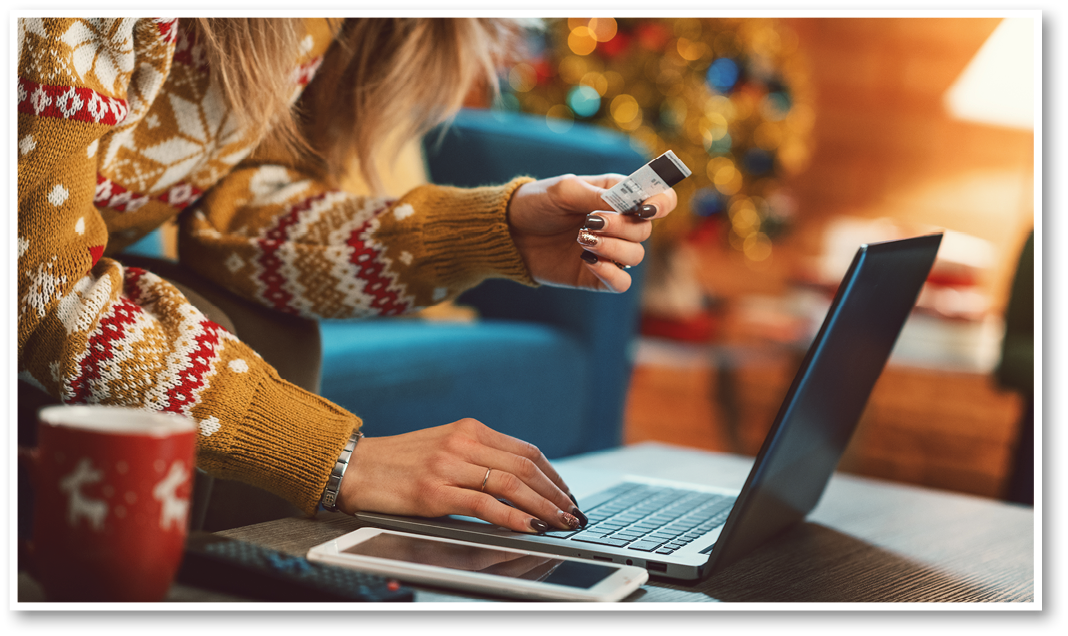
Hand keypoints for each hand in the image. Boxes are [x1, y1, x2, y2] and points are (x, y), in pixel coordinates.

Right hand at [337, 419, 585, 533]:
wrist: (354, 467)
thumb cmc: (398, 463)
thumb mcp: (443, 447)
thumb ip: (477, 457)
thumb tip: (518, 482)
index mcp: (469, 429)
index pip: (525, 451)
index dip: (552, 475)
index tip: (567, 494)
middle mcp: (463, 442)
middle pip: (525, 467)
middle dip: (555, 493)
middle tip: (572, 513)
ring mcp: (449, 466)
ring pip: (511, 485)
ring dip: (543, 507)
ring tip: (559, 523)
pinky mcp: (435, 492)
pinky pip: (485, 506)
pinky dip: (513, 517)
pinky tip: (529, 527)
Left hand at [506, 174, 677, 292]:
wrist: (509, 233)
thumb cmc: (537, 204)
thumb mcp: (564, 190)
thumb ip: (596, 195)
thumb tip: (623, 205)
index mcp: (618, 197)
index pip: (659, 200)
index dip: (661, 203)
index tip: (645, 208)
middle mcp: (620, 225)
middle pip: (646, 230)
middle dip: (621, 226)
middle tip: (590, 222)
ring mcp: (610, 251)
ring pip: (636, 256)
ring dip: (612, 247)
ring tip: (581, 239)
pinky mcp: (597, 276)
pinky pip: (622, 283)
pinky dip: (611, 273)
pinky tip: (589, 261)